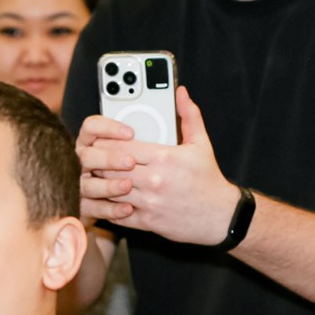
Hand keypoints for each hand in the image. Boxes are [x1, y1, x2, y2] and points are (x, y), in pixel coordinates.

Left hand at [74, 86, 240, 245]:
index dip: (105, 143)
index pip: (121, 147)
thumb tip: (181, 93)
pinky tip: (105, 199)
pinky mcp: (147, 221)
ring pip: (111, 190)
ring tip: (96, 177)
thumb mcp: (201, 144)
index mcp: (164, 158)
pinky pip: (117, 214)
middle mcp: (154, 180)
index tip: (100, 142)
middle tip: (93, 158)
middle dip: (99, 162)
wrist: (220, 216)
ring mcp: (149, 202)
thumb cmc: (209, 180)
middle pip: (111, 168)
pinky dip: (108, 206)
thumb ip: (189, 116)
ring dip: (100, 183)